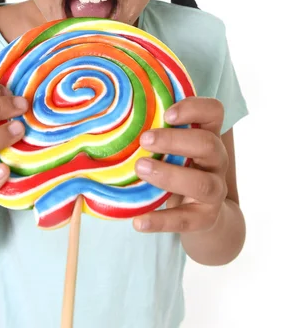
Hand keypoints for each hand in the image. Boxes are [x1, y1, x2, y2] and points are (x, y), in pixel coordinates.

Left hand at [133, 97, 227, 232]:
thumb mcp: (174, 146)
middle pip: (208, 144)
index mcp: (208, 135)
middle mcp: (217, 160)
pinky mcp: (206, 217)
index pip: (214, 112)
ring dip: (169, 175)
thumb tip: (114, 116)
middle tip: (144, 140)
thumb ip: (156, 130)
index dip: (194, 108)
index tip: (167, 114)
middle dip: (174, 140)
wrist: (202, 213)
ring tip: (141, 169)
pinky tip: (138, 221)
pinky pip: (185, 220)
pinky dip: (160, 221)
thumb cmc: (179, 167)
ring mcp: (215, 189)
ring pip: (202, 183)